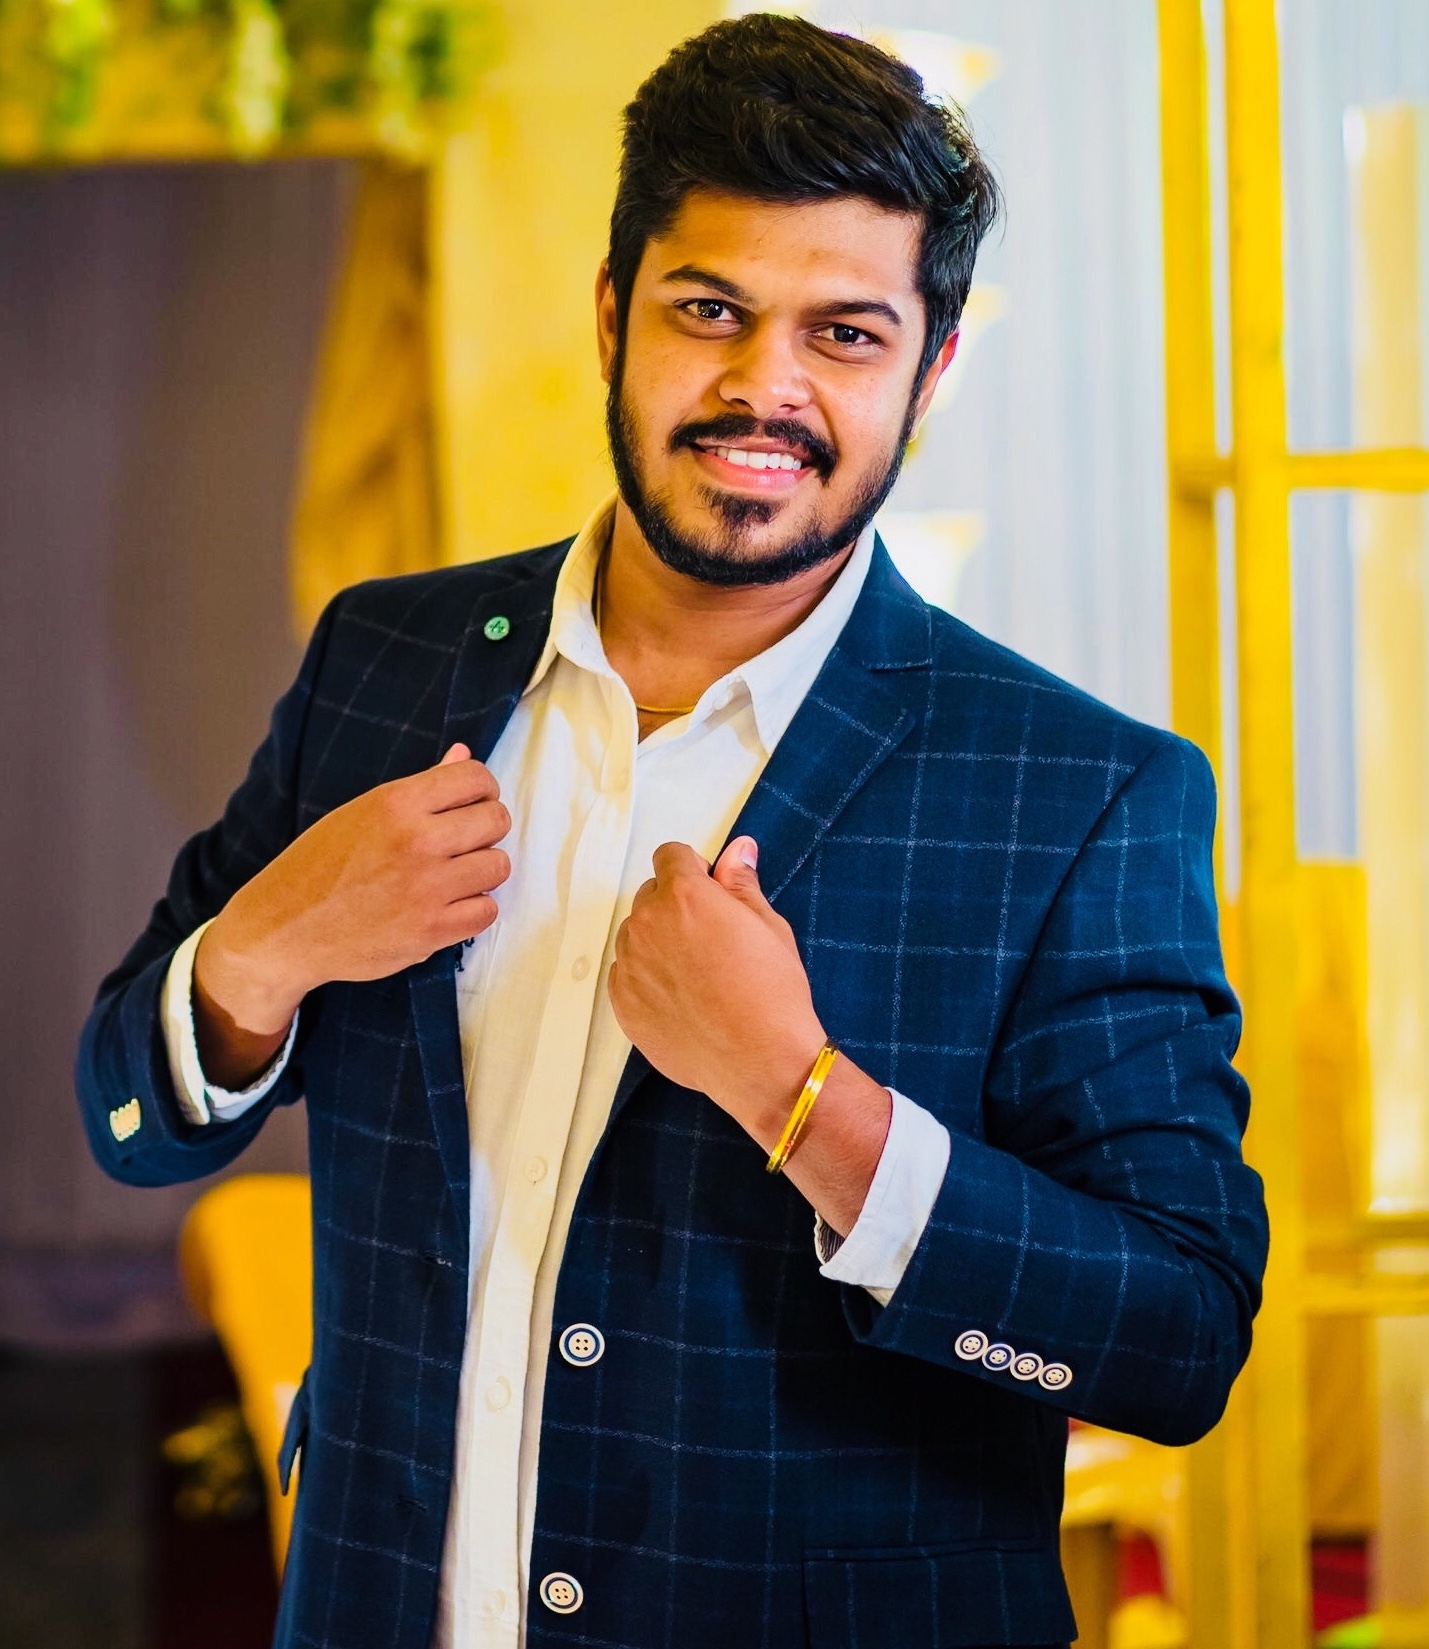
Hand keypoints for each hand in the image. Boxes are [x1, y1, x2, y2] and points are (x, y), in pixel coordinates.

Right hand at [196, 742, 509, 1047]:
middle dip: (486, 828)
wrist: (284, 929)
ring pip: (498, 865)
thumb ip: (421, 787)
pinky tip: (450, 905)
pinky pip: (487, 911)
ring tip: (455, 874)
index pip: (475, 777)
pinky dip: (474, 909)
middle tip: (464, 841)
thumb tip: (463, 753)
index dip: (482, 789)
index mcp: (396, 803)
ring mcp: (426, 888)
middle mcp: (416, 841)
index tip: (472, 803)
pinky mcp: (430, 931)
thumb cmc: (319, 866)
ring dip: (482, 870)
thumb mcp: (362, 813)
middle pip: (496, 820)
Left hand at [608, 836, 826, 1141]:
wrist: (759, 1061)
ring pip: (636, 934)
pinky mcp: (621, 1002)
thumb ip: (741, 883)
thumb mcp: (768, 926)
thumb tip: (738, 848)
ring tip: (697, 974)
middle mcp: (647, 923)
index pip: (670, 856)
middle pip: (651, 894)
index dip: (694, 870)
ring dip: (659, 941)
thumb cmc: (772, 991)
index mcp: (684, 895)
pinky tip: (682, 999)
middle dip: (676, 905)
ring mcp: (628, 964)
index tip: (713, 894)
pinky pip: (626, 972)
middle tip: (711, 938)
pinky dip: (647, 976)